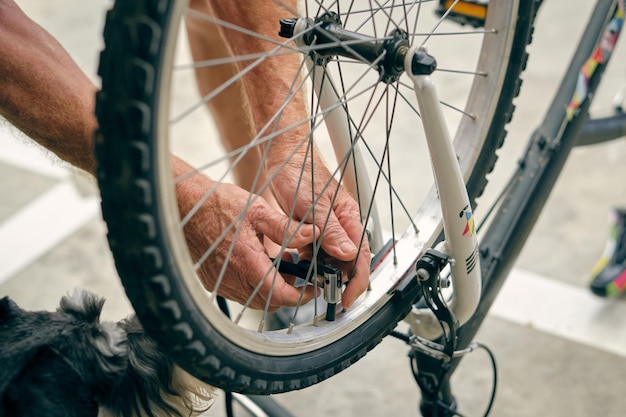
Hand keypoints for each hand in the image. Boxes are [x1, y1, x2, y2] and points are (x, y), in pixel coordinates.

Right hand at [175, 160, 318, 310]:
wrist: (184, 206)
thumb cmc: (217, 204)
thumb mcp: (258, 210)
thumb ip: (287, 227)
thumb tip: (313, 234)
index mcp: (246, 262)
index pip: (279, 295)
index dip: (301, 296)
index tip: (313, 289)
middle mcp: (232, 278)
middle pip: (269, 301)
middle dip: (287, 290)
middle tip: (296, 270)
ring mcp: (220, 282)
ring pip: (254, 299)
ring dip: (270, 287)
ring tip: (277, 262)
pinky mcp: (212, 281)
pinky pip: (239, 292)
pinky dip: (254, 284)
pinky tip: (257, 262)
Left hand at [268, 153, 371, 308]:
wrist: (284, 157)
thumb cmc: (300, 174)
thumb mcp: (313, 206)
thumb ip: (331, 231)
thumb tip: (350, 255)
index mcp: (350, 218)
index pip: (362, 257)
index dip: (357, 281)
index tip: (346, 298)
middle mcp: (343, 224)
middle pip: (350, 262)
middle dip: (340, 280)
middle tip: (326, 294)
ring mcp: (330, 228)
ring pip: (333, 259)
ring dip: (324, 271)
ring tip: (309, 278)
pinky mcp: (316, 229)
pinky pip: (319, 252)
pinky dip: (311, 261)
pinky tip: (300, 263)